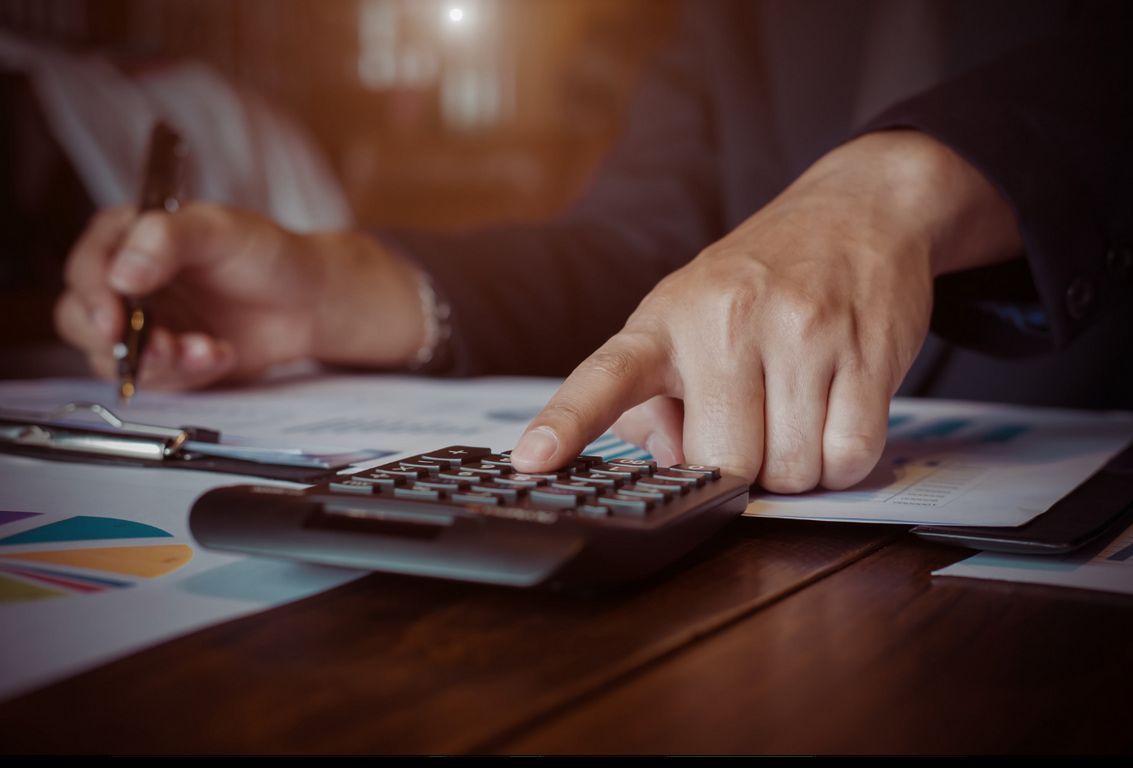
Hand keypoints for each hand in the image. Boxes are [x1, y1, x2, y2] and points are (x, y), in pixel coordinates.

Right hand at [55, 203, 425, 388]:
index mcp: (127, 236)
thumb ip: (167, 240)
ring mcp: (140, 323)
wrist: (305, 300)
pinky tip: (220, 352)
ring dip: (160, 363)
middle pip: (80, 319)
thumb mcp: (220, 230)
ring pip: (111, 359)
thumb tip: (121, 274)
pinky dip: (186, 374)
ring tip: (209, 348)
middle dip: (121, 342)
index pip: (86, 266)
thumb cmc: (264, 254)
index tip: (116, 321)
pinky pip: (151, 379)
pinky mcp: (161, 358)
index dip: (95, 296)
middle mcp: (123, 280)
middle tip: (167, 346)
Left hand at [511, 131, 1021, 489]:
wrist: (857, 209)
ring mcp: (800, 333)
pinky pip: (850, 457)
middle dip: (740, 472)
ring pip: (792, 470)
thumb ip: (658, 400)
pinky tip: (835, 416)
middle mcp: (725, 322)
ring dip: (796, 467)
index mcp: (665, 320)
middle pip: (724, 463)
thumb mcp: (686, 317)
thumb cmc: (760, 278)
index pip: (605, 377)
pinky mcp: (865, 350)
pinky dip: (843, 460)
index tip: (531, 462)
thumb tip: (672, 462)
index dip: (565, 423)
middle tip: (752, 429)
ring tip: (797, 413)